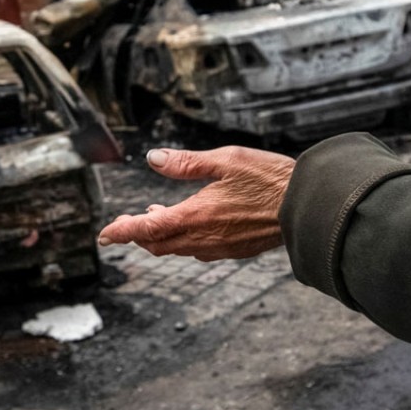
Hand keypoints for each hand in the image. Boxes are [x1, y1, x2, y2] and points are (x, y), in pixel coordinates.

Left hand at [97, 146, 294, 260]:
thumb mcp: (226, 160)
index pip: (147, 229)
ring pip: (178, 248)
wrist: (307, 206)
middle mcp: (204, 238)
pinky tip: (189, 223)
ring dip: (161, 236)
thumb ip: (186, 163)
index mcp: (196, 215)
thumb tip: (153, 158)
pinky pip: (199, 249)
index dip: (121, 232)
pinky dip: (184, 238)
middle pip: (158, 244)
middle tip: (124, 223)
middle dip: (137, 235)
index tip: (104, 235)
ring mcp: (220, 248)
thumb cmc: (270, 179)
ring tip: (154, 218)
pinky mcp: (235, 250)